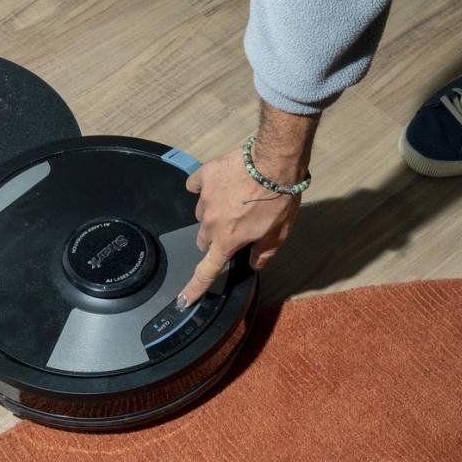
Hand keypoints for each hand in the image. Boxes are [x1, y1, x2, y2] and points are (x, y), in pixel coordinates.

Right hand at [177, 149, 300, 308]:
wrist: (273, 162)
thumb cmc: (279, 200)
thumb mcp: (279, 232)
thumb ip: (264, 251)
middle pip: (203, 239)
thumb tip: (254, 263)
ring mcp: (204, 198)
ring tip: (234, 199)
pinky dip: (204, 186)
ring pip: (201, 212)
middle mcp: (210, 223)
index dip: (195, 288)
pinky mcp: (204, 176)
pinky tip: (219, 181)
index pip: (207, 270)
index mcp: (227, 240)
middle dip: (215, 237)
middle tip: (234, 226)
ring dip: (213, 211)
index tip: (182, 300)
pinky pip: (196, 185)